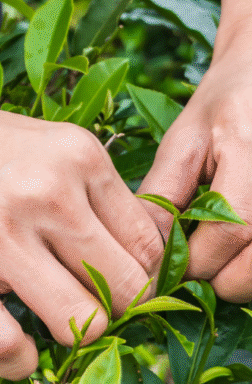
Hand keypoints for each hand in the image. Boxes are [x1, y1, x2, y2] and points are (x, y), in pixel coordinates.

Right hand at [0, 83, 164, 379]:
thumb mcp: (46, 144)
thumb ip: (92, 192)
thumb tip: (138, 260)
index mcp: (80, 156)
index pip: (150, 245)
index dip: (141, 278)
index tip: (115, 286)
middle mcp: (49, 192)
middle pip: (130, 289)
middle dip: (114, 310)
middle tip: (82, 304)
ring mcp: (1, 233)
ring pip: (86, 324)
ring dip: (71, 336)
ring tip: (44, 318)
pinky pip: (8, 346)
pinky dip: (18, 361)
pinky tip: (10, 344)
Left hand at [138, 20, 251, 301]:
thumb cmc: (227, 104)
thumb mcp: (186, 138)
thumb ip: (164, 191)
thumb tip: (142, 248)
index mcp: (251, 154)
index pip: (227, 232)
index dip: (189, 261)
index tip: (158, 270)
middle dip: (213, 279)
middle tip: (183, 267)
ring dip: (235, 278)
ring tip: (208, 255)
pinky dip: (249, 265)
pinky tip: (230, 246)